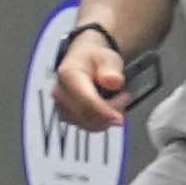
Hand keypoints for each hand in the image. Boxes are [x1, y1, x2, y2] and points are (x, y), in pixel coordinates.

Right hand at [47, 14, 135, 129]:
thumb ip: (112, 69)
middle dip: (110, 112)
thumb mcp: (108, 58)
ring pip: (87, 124)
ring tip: (118, 100)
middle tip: (126, 96)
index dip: (104, 111)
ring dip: (107, 118)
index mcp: (68, 74)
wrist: (84, 62)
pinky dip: (101, 122)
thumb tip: (112, 81)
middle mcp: (60, 92)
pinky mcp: (66, 116)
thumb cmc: (95, 60)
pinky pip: (86, 126)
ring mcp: (61, 106)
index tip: (120, 119)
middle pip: (87, 114)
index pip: (86, 100)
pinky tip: (109, 110)